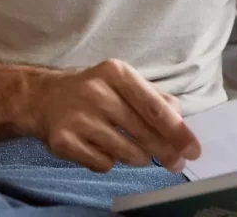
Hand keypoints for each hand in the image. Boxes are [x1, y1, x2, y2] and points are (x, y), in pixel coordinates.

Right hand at [26, 59, 201, 172]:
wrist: (43, 98)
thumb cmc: (94, 90)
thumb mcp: (123, 82)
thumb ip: (154, 98)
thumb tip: (181, 119)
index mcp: (116, 73)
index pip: (155, 108)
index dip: (178, 131)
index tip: (193, 148)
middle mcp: (96, 93)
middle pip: (144, 133)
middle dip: (167, 152)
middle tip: (177, 163)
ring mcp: (77, 118)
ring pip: (127, 153)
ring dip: (138, 157)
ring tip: (133, 148)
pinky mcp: (63, 142)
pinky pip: (104, 164)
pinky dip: (110, 161)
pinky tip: (102, 147)